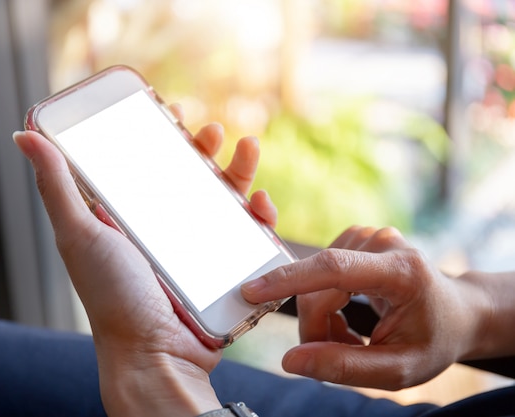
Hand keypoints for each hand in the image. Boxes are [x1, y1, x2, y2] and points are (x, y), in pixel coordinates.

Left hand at [14, 114, 273, 415]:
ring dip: (238, 170)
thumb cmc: (112, 298)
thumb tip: (25, 134)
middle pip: (187, 176)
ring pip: (222, 198)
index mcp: (126, 217)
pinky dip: (259, 214)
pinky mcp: (223, 266)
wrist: (156, 356)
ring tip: (245, 149)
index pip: (144, 165)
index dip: (158, 136)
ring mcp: (195, 247)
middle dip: (203, 148)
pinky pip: (246, 233)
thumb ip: (56, 186)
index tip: (170, 113)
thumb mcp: (80, 234)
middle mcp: (161, 228)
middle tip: (211, 131)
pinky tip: (261, 204)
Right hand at [242, 225, 485, 389]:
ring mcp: (368, 236)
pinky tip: (346, 313)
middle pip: (319, 287)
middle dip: (316, 328)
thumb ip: (344, 367)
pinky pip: (320, 274)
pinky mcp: (356, 239)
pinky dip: (324, 301)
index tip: (252, 291)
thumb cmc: (432, 340)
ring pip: (314, 283)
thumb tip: (291, 360)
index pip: (334, 268)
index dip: (289, 279)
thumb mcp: (398, 370)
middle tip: (335, 354)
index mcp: (401, 271)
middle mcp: (383, 243)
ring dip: (321, 316)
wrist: (456, 313)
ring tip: (351, 336)